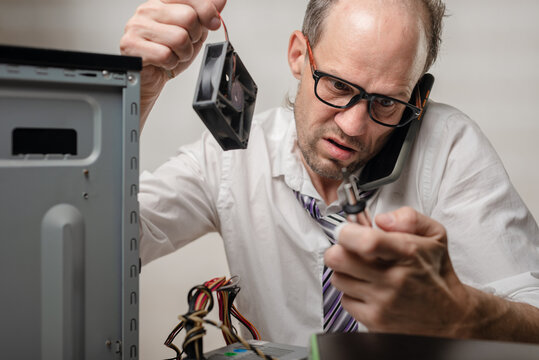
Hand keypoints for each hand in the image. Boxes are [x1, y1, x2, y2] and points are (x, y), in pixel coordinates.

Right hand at [120, 0, 226, 127]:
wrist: (150, 78)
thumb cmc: (167, 54)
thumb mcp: (192, 33)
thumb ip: (204, 15)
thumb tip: (220, 0)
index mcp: (162, 2)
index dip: (207, 11)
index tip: (213, 23)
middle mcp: (148, 10)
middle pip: (188, 18)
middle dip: (193, 38)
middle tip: (184, 46)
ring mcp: (137, 26)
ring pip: (179, 38)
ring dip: (183, 53)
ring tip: (173, 55)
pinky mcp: (131, 45)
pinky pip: (165, 55)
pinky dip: (170, 63)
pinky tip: (163, 62)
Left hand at [325, 207, 472, 336]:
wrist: (451, 317)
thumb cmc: (436, 274)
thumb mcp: (435, 236)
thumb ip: (409, 218)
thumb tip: (381, 220)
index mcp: (408, 254)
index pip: (368, 241)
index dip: (347, 233)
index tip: (344, 231)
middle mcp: (394, 279)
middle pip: (339, 259)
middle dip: (339, 249)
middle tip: (348, 250)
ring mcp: (383, 302)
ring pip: (338, 278)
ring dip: (345, 272)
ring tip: (363, 271)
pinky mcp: (375, 321)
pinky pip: (345, 300)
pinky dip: (352, 293)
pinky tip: (368, 289)